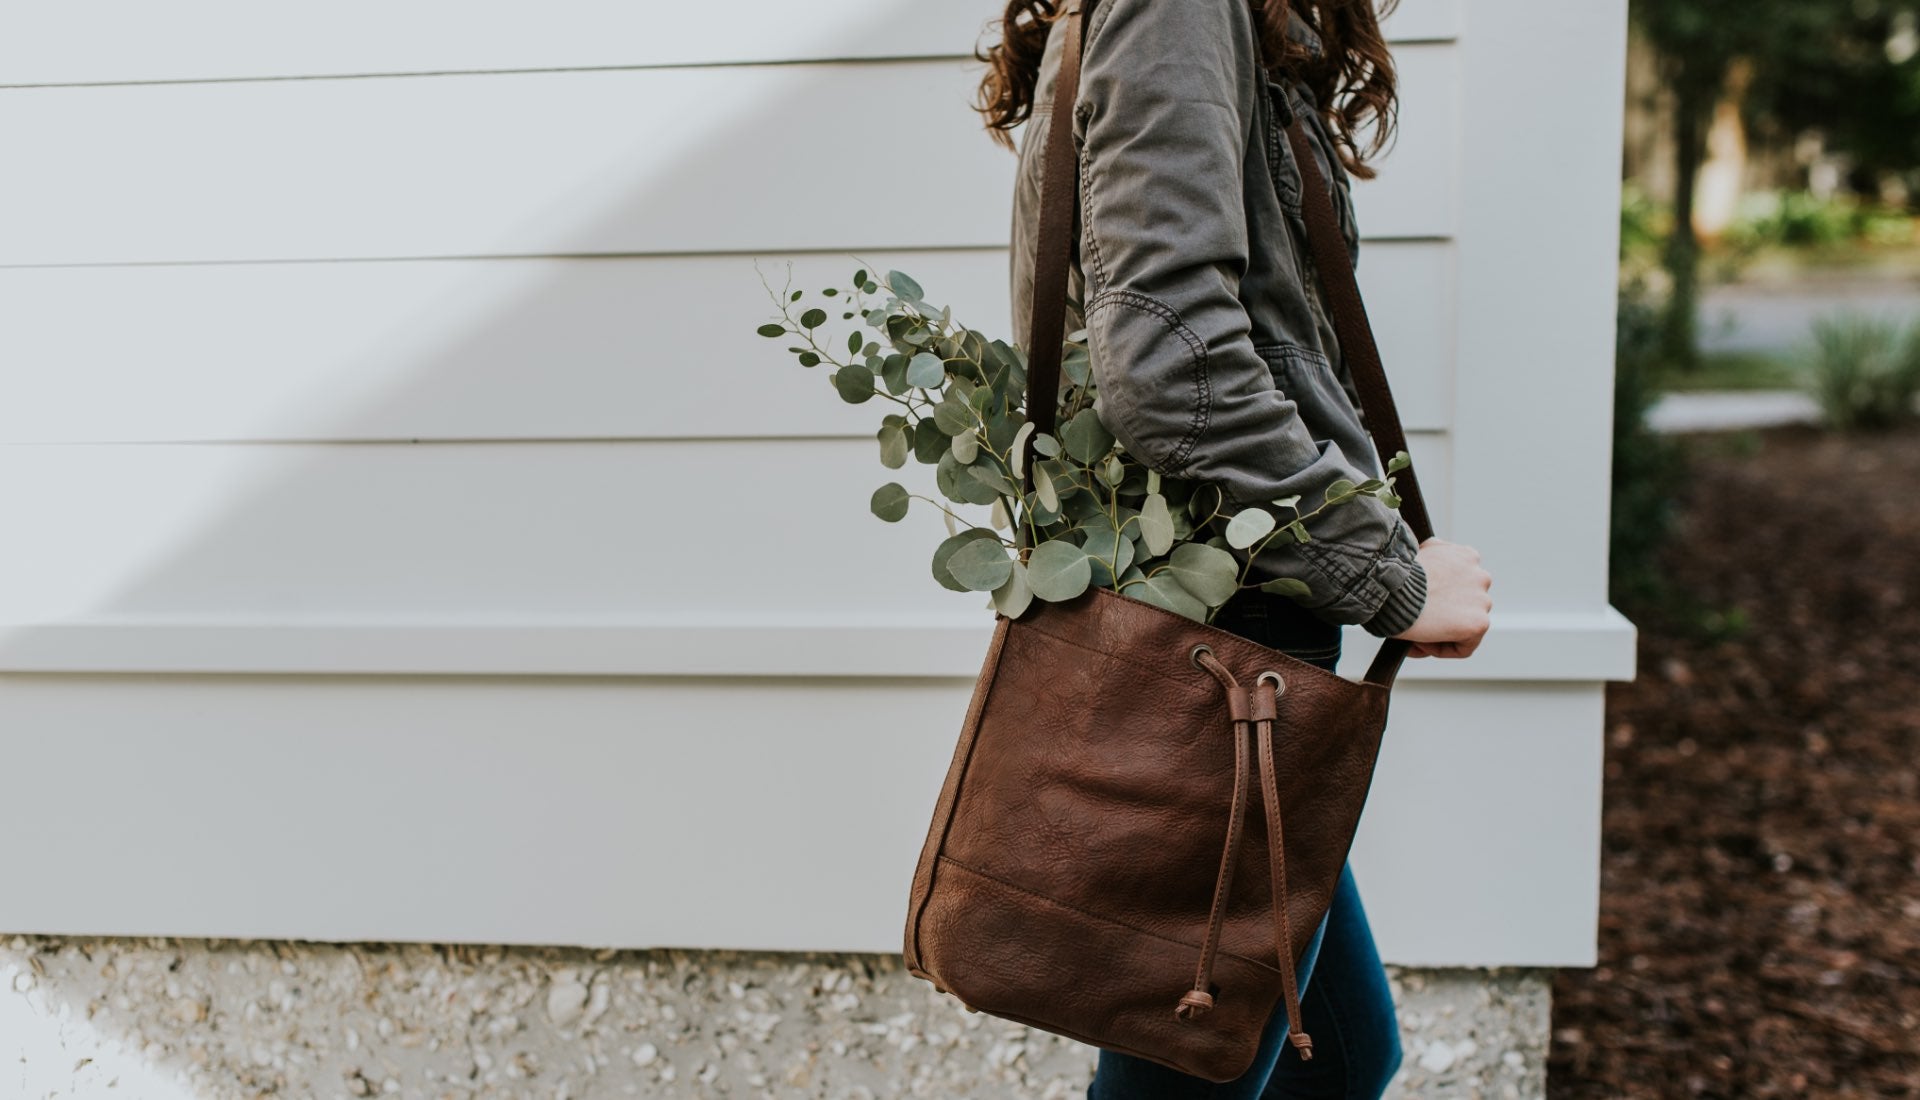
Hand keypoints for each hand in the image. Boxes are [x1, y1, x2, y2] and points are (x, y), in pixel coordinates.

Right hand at [1395, 537, 1490, 657]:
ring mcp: (1482, 600)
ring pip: (1464, 626)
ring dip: (1441, 632)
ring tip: (1416, 632)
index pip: (1460, 583)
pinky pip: (1463, 647)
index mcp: (1467, 556)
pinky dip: (1441, 649)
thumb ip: (1432, 561)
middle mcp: (1480, 576)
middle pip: (1464, 605)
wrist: (1391, 588)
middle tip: (1416, 621)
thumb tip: (1426, 577)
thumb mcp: (1417, 554)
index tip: (1419, 607)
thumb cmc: (1394, 575)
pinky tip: (1420, 642)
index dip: (1438, 598)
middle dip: (1441, 615)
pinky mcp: (1478, 623)